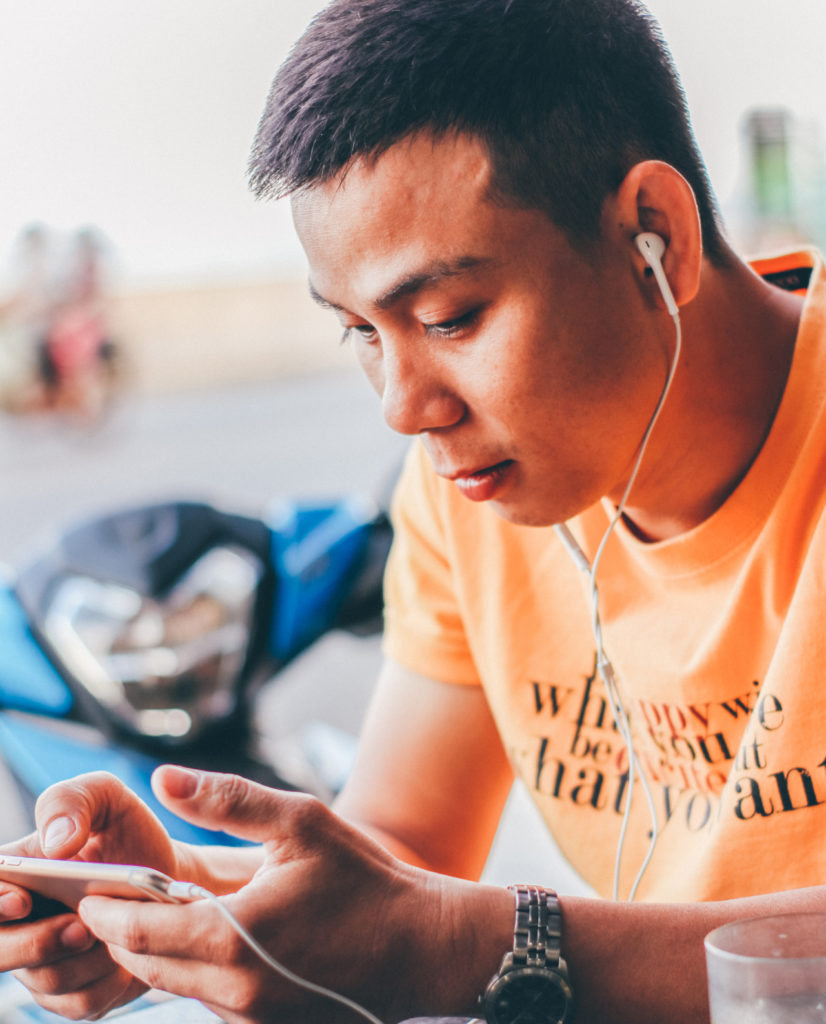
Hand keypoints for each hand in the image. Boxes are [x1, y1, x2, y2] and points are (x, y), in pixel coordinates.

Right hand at [0, 770, 191, 1019]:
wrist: (172, 875)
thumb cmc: (130, 834)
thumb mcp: (106, 797)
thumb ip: (72, 800)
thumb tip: (56, 843)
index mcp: (16, 873)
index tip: (22, 901)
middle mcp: (19, 923)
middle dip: (35, 944)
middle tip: (81, 926)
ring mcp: (44, 962)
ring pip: (44, 981)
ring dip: (84, 959)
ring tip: (113, 931)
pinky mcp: (76, 992)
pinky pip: (81, 1003)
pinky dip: (108, 980)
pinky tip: (125, 954)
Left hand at [79, 765, 510, 1023]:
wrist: (419, 948)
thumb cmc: (364, 881)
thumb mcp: (300, 823)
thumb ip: (228, 800)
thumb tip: (164, 778)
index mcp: (233, 936)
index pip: (136, 931)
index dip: (104, 908)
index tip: (87, 887)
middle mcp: (232, 988)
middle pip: (145, 963)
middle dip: (118, 930)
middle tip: (105, 895)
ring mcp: (248, 1014)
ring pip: (173, 983)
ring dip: (154, 948)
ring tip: (148, 909)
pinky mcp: (263, 1023)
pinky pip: (206, 995)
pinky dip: (189, 965)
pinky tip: (203, 932)